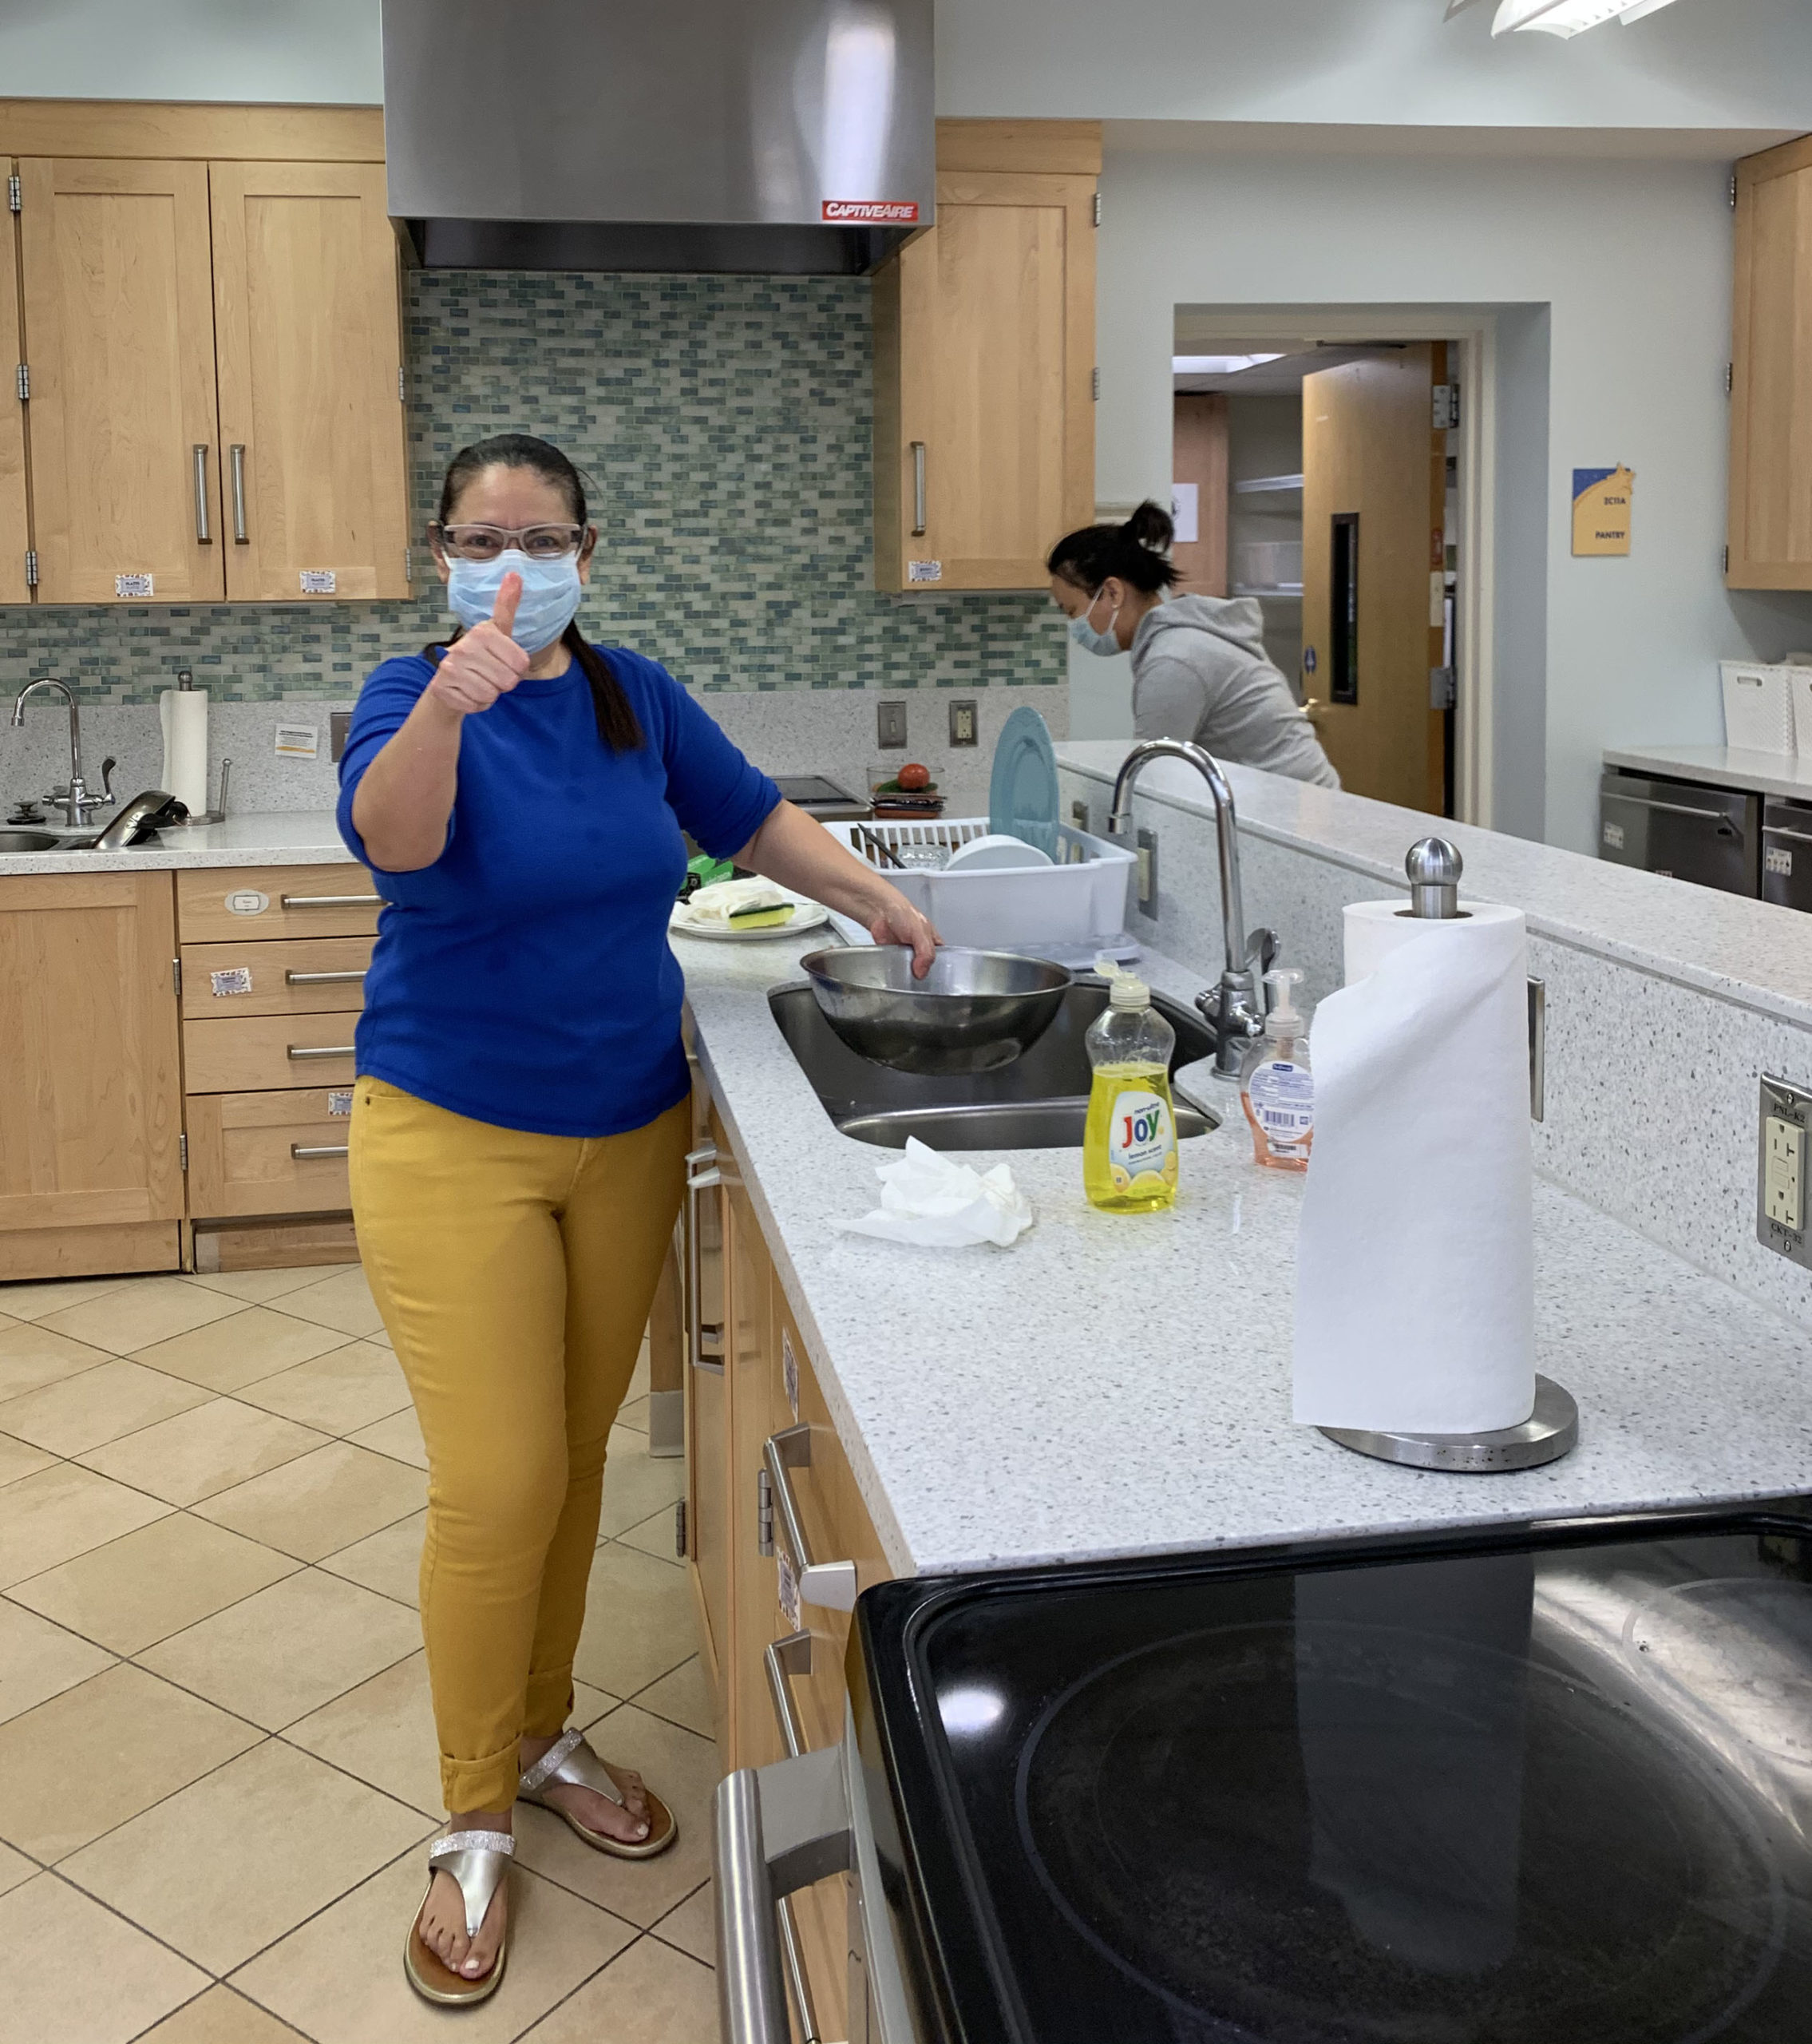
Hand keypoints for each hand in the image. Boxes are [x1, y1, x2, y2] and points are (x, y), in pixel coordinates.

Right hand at [425, 573, 529, 716]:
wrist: (448, 679)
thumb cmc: (480, 654)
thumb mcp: (497, 630)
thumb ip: (507, 605)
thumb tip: (515, 574)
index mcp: (482, 633)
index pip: (521, 664)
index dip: (517, 669)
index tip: (502, 661)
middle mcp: (463, 648)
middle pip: (508, 681)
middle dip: (503, 683)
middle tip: (489, 674)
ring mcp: (450, 669)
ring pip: (491, 695)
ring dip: (489, 694)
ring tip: (477, 682)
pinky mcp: (442, 689)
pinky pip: (475, 706)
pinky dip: (475, 704)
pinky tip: (467, 692)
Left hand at [866, 888, 939, 978]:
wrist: (879, 911)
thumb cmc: (902, 913)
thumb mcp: (921, 932)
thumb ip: (926, 953)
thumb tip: (922, 972)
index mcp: (934, 943)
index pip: (942, 961)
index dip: (938, 970)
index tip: (931, 975)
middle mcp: (922, 950)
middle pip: (925, 969)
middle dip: (921, 973)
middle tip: (917, 974)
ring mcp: (907, 955)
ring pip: (911, 972)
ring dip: (907, 974)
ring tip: (905, 972)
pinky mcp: (894, 958)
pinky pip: (897, 970)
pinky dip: (895, 972)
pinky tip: (895, 970)